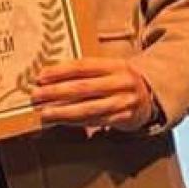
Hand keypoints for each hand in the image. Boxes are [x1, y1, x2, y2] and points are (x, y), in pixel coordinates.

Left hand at [30, 57, 157, 131]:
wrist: (151, 97)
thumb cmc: (121, 81)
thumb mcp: (110, 69)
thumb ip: (87, 72)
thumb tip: (52, 78)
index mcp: (115, 65)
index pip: (83, 67)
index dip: (60, 71)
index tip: (40, 76)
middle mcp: (121, 82)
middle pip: (83, 88)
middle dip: (56, 92)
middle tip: (36, 96)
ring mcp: (124, 101)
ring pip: (88, 108)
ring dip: (63, 111)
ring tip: (45, 113)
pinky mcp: (124, 118)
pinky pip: (96, 121)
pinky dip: (77, 122)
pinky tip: (62, 121)